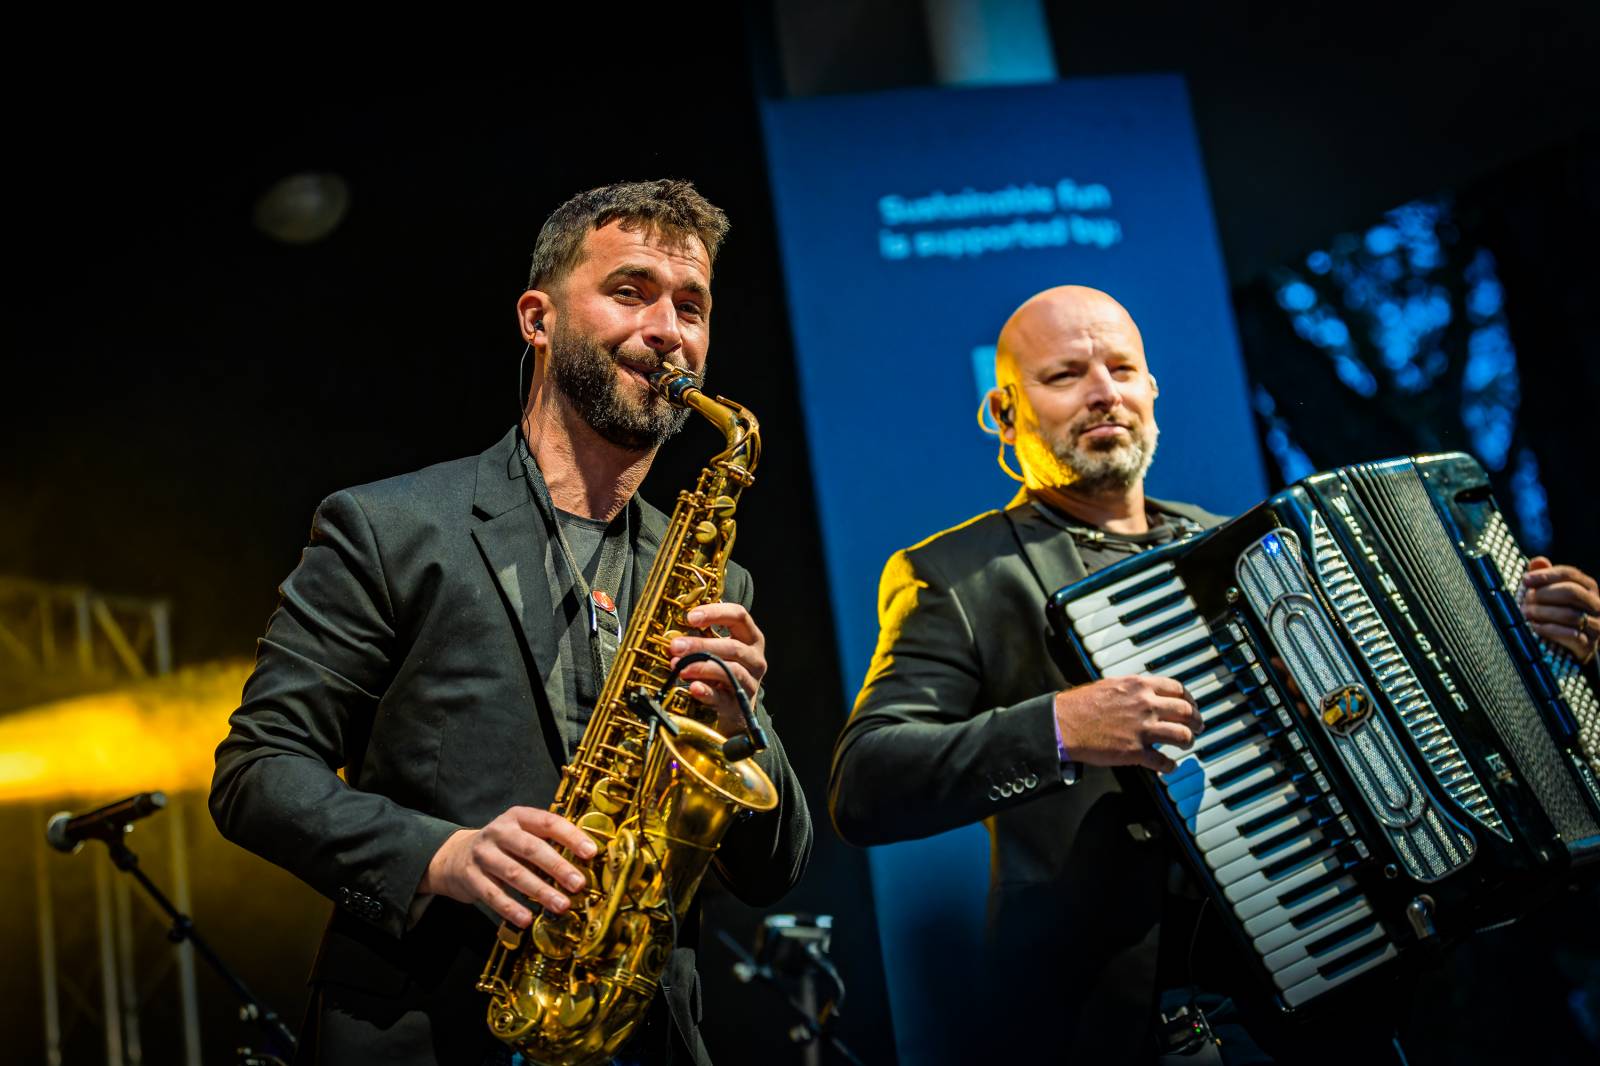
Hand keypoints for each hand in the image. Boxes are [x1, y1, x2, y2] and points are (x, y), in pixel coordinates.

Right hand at [419, 807, 598, 927]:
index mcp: (517, 817)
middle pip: (532, 848)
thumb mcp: (521, 834)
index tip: (591, 852)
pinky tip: (527, 919)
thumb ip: (547, 842)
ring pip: (514, 873)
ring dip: (540, 891)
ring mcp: (482, 854)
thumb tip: (585, 860)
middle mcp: (499, 832)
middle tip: (578, 884)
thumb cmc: (502, 847)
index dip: (571, 837)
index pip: (548, 822)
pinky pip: (493, 894)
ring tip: (561, 905)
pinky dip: (511, 908)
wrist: (453, 856)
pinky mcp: (470, 877)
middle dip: (558, 867)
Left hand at [668, 602, 766, 737]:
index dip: (715, 613)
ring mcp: (750, 682)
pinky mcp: (739, 704)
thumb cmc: (723, 670)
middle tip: (676, 646)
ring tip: (680, 668)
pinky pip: (723, 698)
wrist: (735, 708)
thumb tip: (675, 637)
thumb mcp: (718, 650)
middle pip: (733, 647)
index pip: (739, 615)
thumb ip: (701, 639)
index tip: (690, 617)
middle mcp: (755, 658)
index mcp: (751, 638)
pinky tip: (694, 688)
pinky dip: (707, 692)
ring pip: (731, 671)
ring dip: (703, 667)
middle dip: (701, 645)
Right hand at [1055, 674, 1202, 772]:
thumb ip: (1135, 689)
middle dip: (1196, 721)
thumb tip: (1149, 693)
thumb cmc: (1082, 705)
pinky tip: (1169, 766)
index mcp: (1140, 686)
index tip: (1191, 706)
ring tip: (1187, 744)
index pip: (1178, 689)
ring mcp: (1142, 729)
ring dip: (1188, 741)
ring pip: (1182, 736)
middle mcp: (1146, 705)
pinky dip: (1170, 766)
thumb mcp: (1112, 685)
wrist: (1064, 724)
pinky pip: (1163, 761)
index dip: (1189, 699)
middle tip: (1198, 726)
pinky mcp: (1135, 751)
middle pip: (1186, 712)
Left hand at [1522, 557, 1599, 663]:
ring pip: (1570, 615)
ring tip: (1525, 613)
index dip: (1546, 575)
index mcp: (1588, 588)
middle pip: (1572, 592)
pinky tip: (1534, 627)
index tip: (1525, 580)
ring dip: (1543, 613)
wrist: (1571, 647)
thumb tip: (1538, 561)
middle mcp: (1596, 604)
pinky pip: (1571, 635)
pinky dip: (1549, 630)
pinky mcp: (1589, 644)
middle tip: (1525, 599)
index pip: (1569, 574)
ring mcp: (1596, 625)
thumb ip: (1545, 577)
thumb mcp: (1552, 594)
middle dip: (1544, 595)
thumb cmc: (1558, 613)